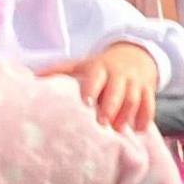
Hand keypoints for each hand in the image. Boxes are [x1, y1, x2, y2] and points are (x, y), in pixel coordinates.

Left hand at [41, 42, 163, 132]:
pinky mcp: (148, 89)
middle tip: (103, 123)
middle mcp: (120, 74)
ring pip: (134, 98)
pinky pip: (149, 104)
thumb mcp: (82, 63)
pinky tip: (139, 130)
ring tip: (119, 129)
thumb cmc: (102, 65)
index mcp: (101, 67)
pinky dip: (145, 117)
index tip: (86, 102)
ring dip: (127, 114)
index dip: (92, 89)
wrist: (136, 54)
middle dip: (111, 106)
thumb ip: (60, 70)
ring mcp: (135, 82)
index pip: (97, 77)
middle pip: (118, 90)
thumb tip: (33, 76)